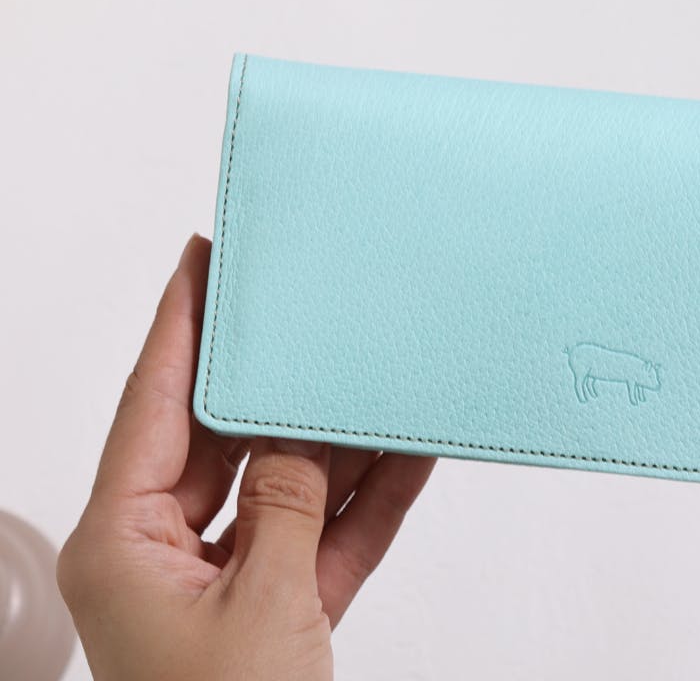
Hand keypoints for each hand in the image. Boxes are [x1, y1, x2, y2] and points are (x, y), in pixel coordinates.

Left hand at [57, 235, 435, 680]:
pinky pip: (328, 531)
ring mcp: (228, 577)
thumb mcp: (260, 607)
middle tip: (303, 307)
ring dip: (338, 438)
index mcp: (121, 543)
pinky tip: (408, 450)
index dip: (178, 326)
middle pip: (225, 437)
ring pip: (287, 482)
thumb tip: (302, 435)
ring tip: (373, 370)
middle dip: (273, 379)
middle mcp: (164, 550)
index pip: (151, 407)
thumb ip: (286, 506)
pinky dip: (370, 497)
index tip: (202, 261)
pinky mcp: (281, 603)